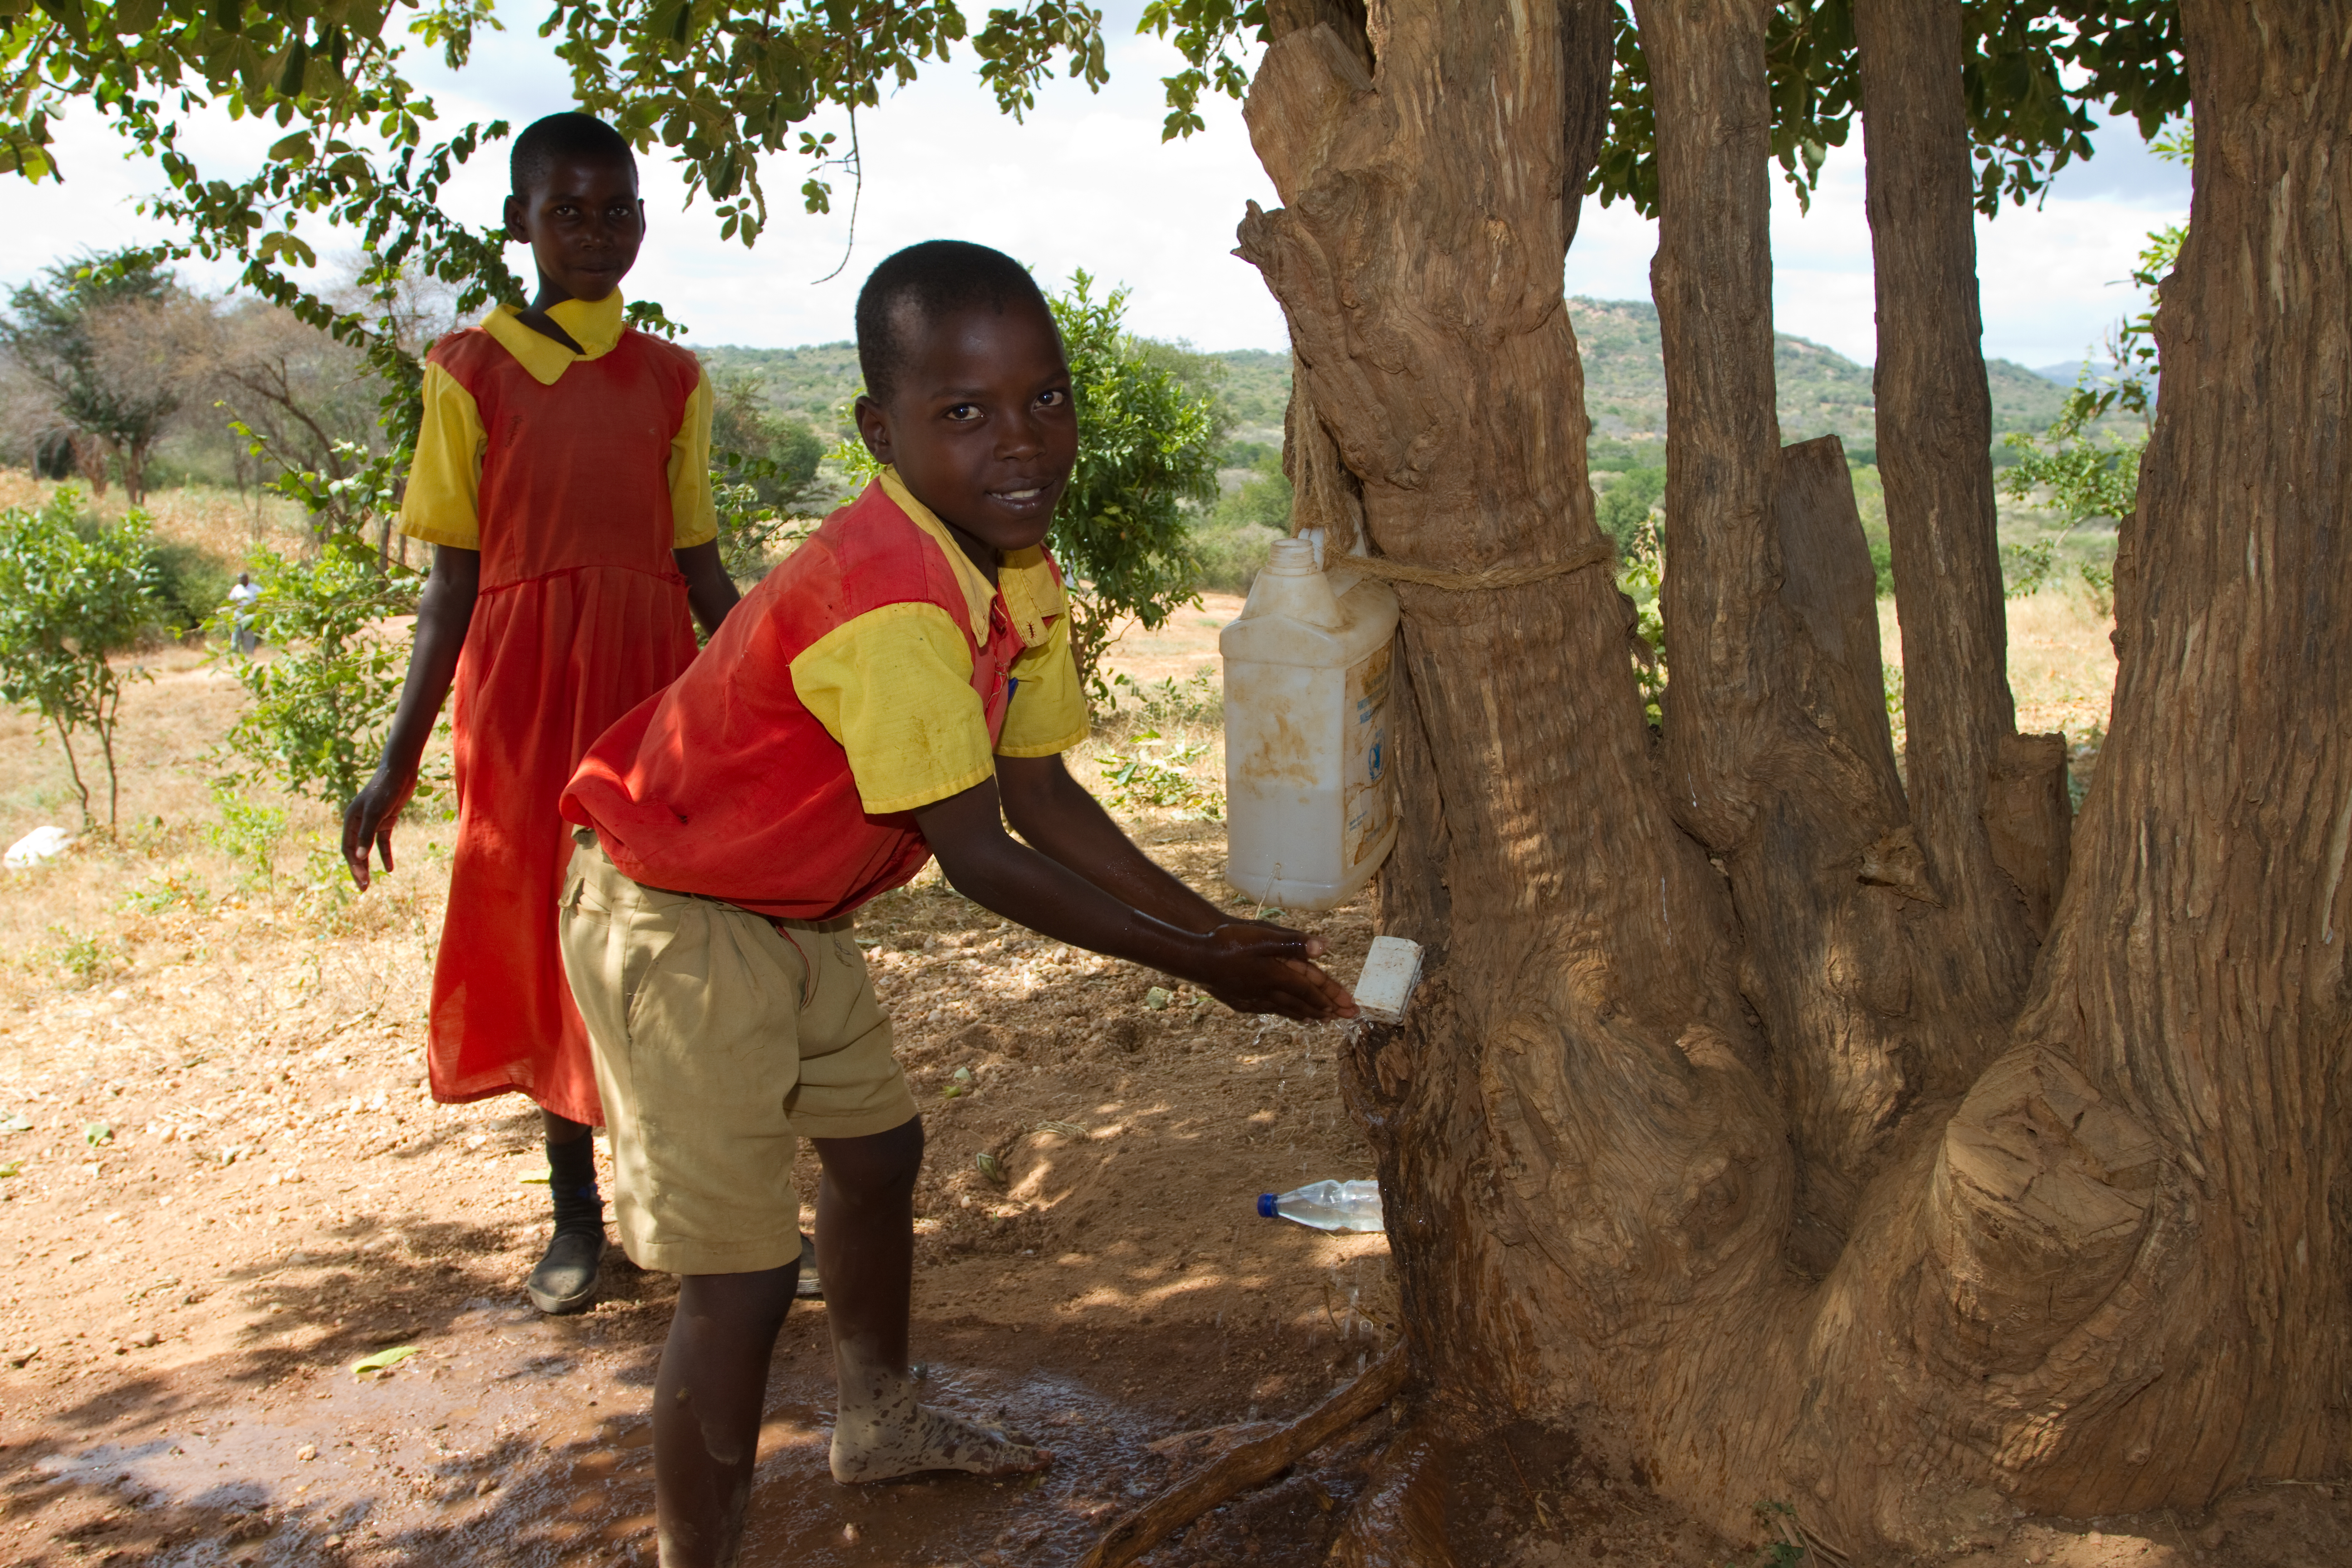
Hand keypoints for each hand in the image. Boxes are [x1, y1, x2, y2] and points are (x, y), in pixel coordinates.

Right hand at [342, 768, 416, 890]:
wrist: (400, 772)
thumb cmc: (386, 789)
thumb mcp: (376, 813)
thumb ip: (366, 835)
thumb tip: (359, 857)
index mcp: (350, 820)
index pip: (348, 848)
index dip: (354, 866)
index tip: (362, 881)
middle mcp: (358, 822)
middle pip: (355, 851)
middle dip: (359, 869)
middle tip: (364, 888)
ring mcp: (372, 822)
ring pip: (367, 849)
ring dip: (369, 865)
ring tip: (370, 882)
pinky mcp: (385, 820)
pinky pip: (382, 842)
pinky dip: (385, 854)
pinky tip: (390, 868)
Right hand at [1191, 923, 1358, 1020]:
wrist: (1195, 958)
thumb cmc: (1227, 944)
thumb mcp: (1262, 937)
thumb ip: (1293, 942)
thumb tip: (1324, 946)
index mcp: (1276, 976)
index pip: (1309, 989)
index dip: (1330, 997)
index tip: (1347, 1007)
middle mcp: (1267, 991)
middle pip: (1301, 1003)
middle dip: (1324, 1010)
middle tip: (1342, 1019)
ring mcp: (1252, 998)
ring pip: (1284, 1009)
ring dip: (1304, 1014)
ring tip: (1317, 1020)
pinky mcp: (1239, 1001)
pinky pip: (1267, 1009)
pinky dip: (1281, 1013)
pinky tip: (1281, 1012)